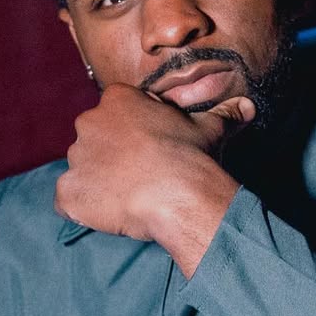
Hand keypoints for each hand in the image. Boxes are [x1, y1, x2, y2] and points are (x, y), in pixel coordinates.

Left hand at [55, 84, 251, 274]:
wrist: (178, 193)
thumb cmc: (192, 156)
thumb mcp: (210, 129)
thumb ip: (223, 115)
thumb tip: (247, 106)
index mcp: (116, 100)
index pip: (115, 114)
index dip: (131, 136)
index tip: (150, 152)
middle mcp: (88, 123)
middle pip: (93, 141)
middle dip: (109, 158)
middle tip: (138, 177)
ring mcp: (76, 159)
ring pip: (81, 171)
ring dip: (97, 184)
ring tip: (127, 199)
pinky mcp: (69, 193)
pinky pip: (67, 202)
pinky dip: (82, 210)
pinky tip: (110, 215)